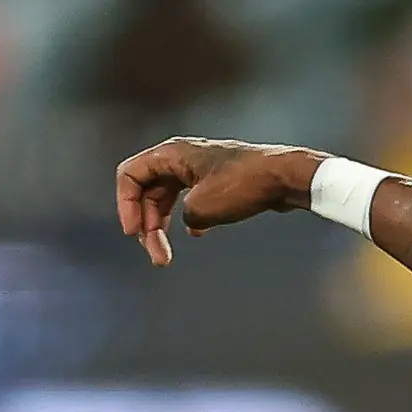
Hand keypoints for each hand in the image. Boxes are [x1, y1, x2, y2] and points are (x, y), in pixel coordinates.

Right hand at [115, 139, 321, 267]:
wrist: (285, 177)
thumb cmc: (244, 186)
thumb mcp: (201, 207)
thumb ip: (181, 216)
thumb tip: (190, 222)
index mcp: (172, 154)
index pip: (129, 175)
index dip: (126, 206)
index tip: (135, 234)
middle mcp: (182, 157)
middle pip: (146, 191)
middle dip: (147, 226)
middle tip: (158, 258)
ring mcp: (199, 168)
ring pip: (166, 198)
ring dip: (162, 227)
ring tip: (165, 257)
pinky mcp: (216, 180)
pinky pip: (188, 199)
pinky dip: (185, 218)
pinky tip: (196, 235)